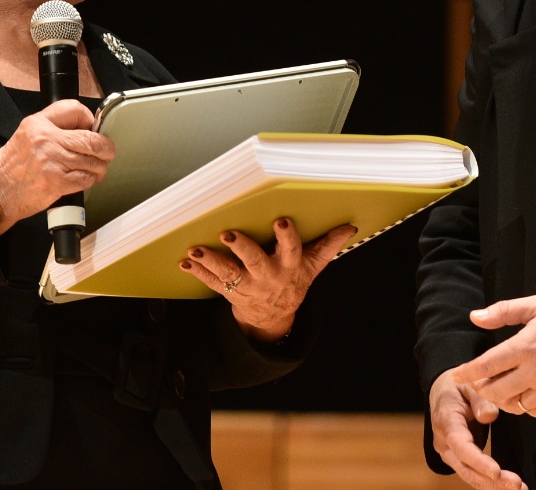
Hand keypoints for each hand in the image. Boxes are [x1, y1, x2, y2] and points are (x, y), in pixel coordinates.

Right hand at [0, 98, 112, 235]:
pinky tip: (86, 179)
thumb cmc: (16, 163)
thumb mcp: (29, 132)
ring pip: (92, 161)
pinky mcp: (55, 182)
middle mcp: (45, 140)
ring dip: (99, 167)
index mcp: (38, 124)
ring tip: (96, 169)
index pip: (75, 109)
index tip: (92, 130)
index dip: (90, 120)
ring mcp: (51, 162)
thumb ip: (56, 124)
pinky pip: (85, 179)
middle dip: (106, 148)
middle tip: (107, 153)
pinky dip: (90, 180)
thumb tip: (89, 126)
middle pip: (92, 139)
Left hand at [179, 218, 356, 343]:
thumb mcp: (313, 266)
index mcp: (288, 267)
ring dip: (211, 261)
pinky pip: (212, 283)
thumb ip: (328, 246)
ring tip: (197, 250)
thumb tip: (350, 227)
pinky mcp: (229, 292)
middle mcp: (267, 277)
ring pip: (228, 274)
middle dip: (241, 248)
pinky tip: (185, 262)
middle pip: (254, 262)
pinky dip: (198, 272)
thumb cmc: (293, 282)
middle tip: (228, 234)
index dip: (286, 236)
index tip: (280, 220)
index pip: (291, 249)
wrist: (274, 316)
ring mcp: (247, 286)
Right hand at [428, 369, 526, 489]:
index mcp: (446, 422)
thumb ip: (480, 398)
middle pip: (466, 468)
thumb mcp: (469, 384)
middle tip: (518, 485)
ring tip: (520, 489)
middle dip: (492, 480)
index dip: (478, 461)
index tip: (496, 472)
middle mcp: (445, 443)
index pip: (461, 446)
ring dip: (494, 485)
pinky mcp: (458, 459)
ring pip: (470, 475)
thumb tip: (490, 415)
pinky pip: (473, 474)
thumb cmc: (458, 385)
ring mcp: (450, 454)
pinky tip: (508, 487)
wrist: (442, 391)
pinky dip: (490, 483)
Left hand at [452, 294, 535, 419]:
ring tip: (502, 389)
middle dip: (482, 389)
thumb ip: (503, 312)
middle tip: (480, 382)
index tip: (457, 376)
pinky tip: (524, 396)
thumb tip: (475, 317)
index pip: (486, 365)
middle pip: (496, 392)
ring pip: (515, 406)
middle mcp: (535, 371)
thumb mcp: (535, 305)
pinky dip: (526, 407)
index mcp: (525, 346)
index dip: (467, 373)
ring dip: (503, 400)